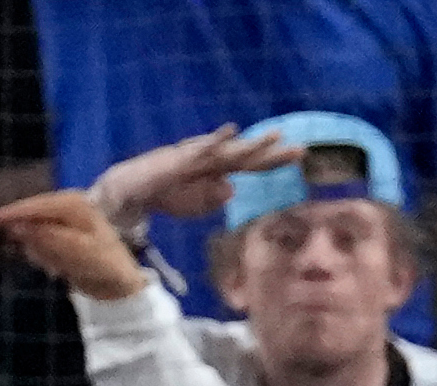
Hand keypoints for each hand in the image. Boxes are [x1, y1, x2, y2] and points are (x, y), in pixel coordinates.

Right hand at [0, 186, 154, 298]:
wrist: (122, 285)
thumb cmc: (105, 266)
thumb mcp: (77, 253)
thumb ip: (48, 238)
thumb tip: (18, 227)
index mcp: (73, 204)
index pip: (35, 206)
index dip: (11, 213)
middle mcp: (68, 206)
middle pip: (33, 215)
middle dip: (26, 233)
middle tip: (34, 256)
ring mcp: (65, 220)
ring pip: (36, 231)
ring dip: (39, 249)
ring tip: (58, 266)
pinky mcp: (63, 235)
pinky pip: (43, 243)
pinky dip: (45, 255)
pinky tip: (59, 267)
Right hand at [88, 122, 293, 232]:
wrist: (134, 191)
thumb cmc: (165, 196)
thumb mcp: (196, 205)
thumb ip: (214, 198)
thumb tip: (232, 188)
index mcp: (218, 171)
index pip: (252, 166)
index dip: (275, 162)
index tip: (301, 159)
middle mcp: (212, 160)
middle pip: (248, 157)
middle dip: (274, 154)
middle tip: (302, 150)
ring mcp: (198, 157)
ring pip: (230, 150)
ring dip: (253, 144)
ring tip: (276, 135)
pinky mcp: (181, 158)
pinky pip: (202, 148)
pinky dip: (217, 139)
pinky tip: (232, 130)